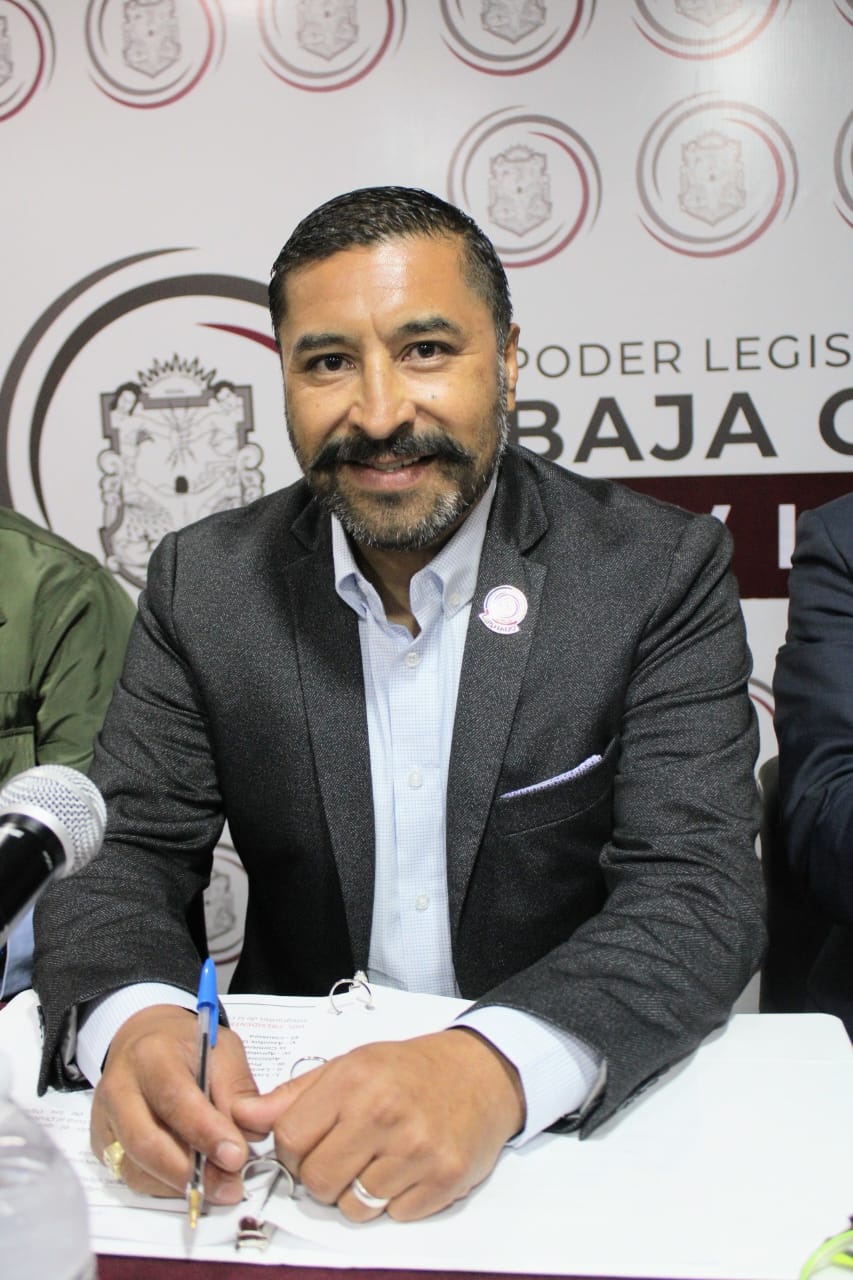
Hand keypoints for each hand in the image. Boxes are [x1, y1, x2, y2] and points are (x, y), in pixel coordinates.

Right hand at [90, 1005, 261, 1203]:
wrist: (145, 1041)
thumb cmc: (187, 1046)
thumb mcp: (222, 1050)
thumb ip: (240, 1090)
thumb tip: (252, 1132)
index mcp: (151, 1055)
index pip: (175, 1099)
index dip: (206, 1132)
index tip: (236, 1156)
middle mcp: (119, 1087)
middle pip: (145, 1142)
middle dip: (190, 1172)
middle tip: (230, 1185)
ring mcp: (105, 1118)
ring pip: (136, 1167)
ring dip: (180, 1186)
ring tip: (220, 1187)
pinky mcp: (102, 1142)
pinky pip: (131, 1176)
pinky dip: (165, 1186)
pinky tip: (194, 1181)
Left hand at [232, 1027, 524, 1221]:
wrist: (482, 1072)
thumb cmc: (409, 1070)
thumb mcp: (350, 1066)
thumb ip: (294, 1095)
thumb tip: (241, 1117)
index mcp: (354, 1080)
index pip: (289, 1138)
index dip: (291, 1149)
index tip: (308, 1142)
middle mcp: (384, 1114)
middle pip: (317, 1180)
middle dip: (321, 1176)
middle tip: (344, 1154)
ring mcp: (417, 1150)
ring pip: (353, 1207)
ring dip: (358, 1192)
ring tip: (378, 1159)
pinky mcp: (444, 1179)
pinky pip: (394, 1216)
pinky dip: (395, 1200)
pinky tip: (407, 1168)